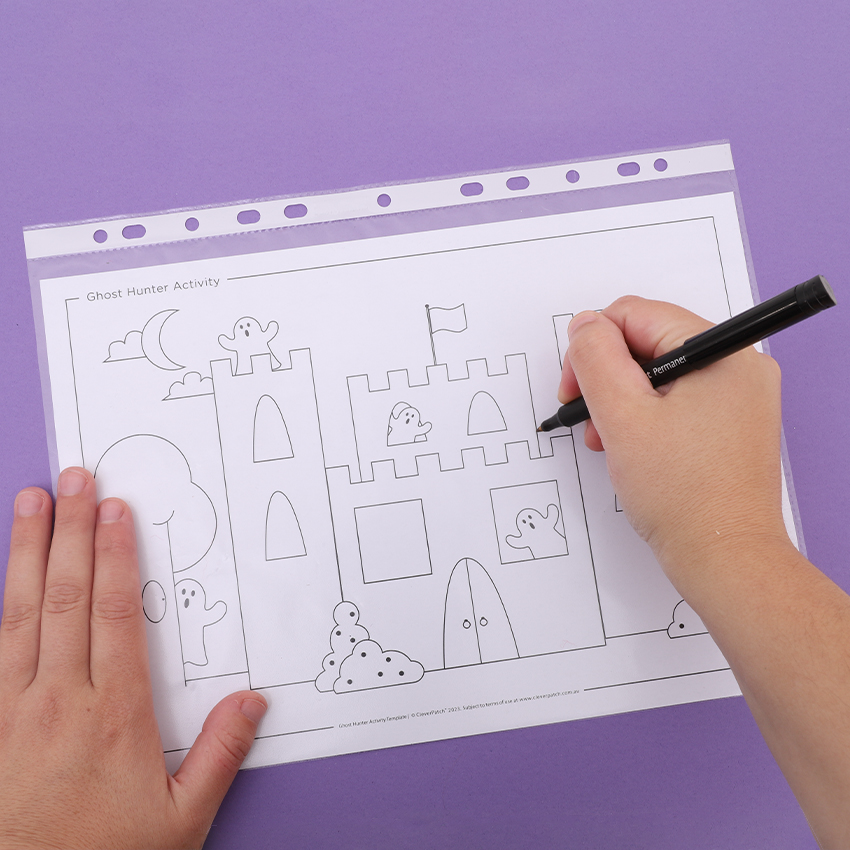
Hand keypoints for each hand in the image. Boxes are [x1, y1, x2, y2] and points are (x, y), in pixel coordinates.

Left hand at [0, 468, 266, 848]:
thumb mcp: (182, 821)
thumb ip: (220, 755)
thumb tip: (253, 700)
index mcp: (114, 716)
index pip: (113, 615)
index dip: (113, 556)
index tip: (114, 512)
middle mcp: (60, 701)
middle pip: (65, 598)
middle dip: (69, 531)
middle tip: (73, 480)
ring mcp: (13, 712)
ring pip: (20, 615)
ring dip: (26, 553)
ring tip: (30, 503)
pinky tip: (4, 576)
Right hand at [559, 296, 789, 589]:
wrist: (724, 558)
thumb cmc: (684, 496)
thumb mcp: (622, 417)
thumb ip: (594, 359)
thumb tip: (584, 325)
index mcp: (722, 353)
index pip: (637, 315)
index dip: (592, 345)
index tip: (573, 385)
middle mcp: (738, 367)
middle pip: (647, 342)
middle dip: (606, 377)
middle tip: (587, 416)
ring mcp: (737, 397)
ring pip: (658, 374)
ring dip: (621, 400)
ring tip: (607, 439)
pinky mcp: (730, 423)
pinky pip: (676, 399)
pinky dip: (645, 416)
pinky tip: (629, 446)